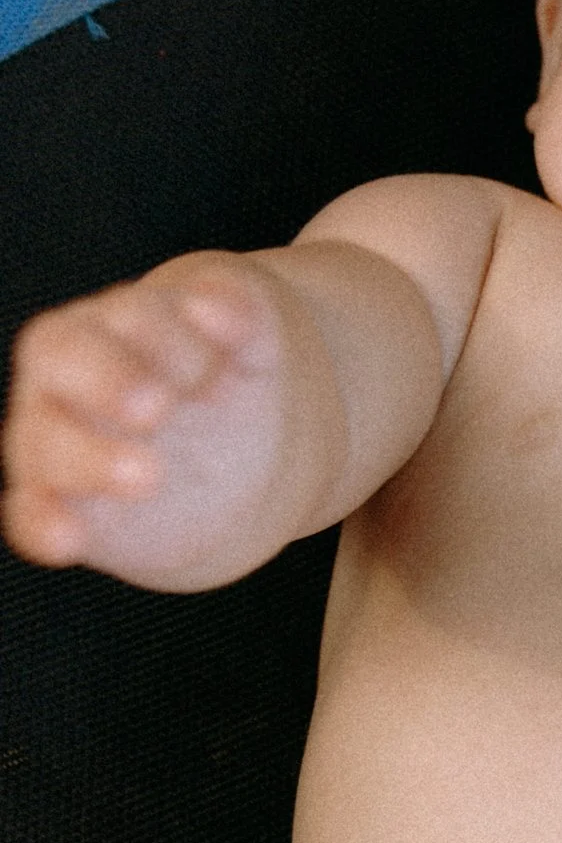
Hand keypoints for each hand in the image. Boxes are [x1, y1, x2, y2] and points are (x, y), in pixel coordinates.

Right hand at [4, 260, 292, 582]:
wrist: (240, 456)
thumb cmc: (229, 380)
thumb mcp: (251, 343)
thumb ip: (240, 314)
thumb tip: (216, 303)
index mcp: (111, 324)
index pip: (120, 315)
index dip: (162, 336)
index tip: (211, 369)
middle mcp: (67, 379)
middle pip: (59, 362)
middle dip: (106, 380)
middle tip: (159, 408)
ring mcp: (56, 443)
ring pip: (43, 444)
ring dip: (89, 461)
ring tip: (148, 477)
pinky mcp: (65, 508)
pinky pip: (29, 516)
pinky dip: (43, 526)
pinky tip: (69, 539)